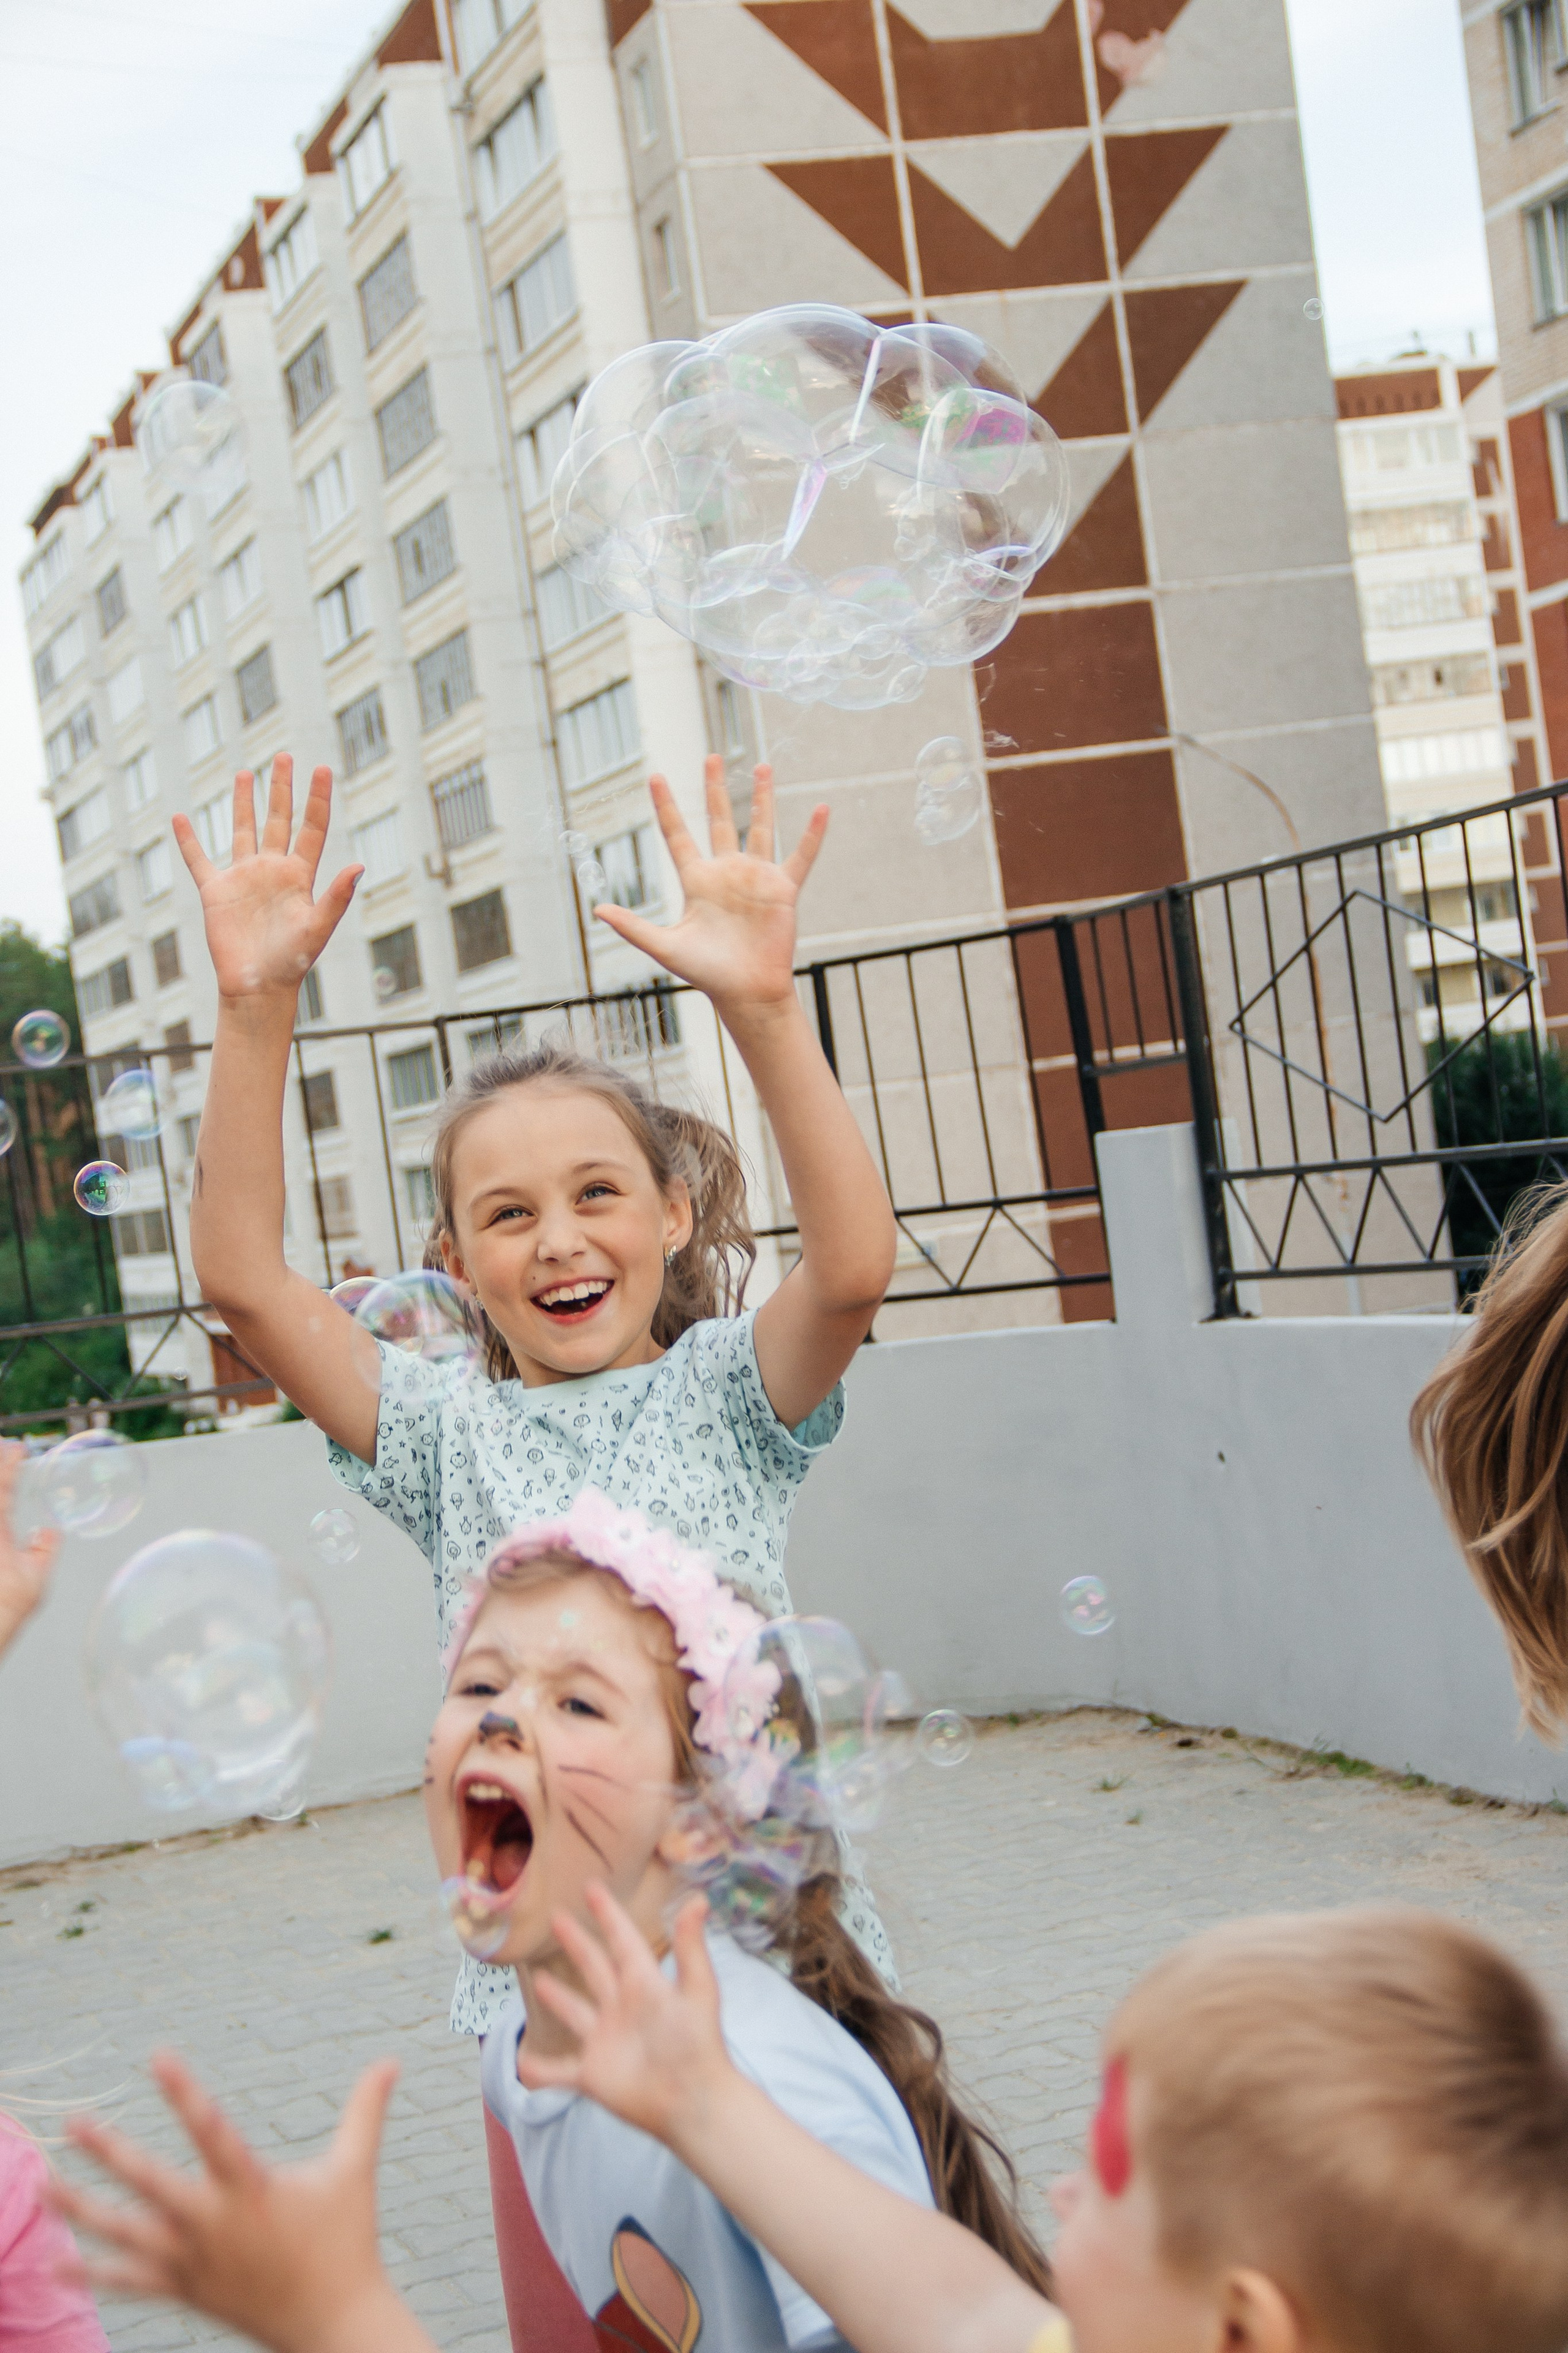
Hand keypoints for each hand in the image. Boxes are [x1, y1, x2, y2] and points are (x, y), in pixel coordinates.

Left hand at [0, 1442, 59, 1660]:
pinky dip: (3, 1505)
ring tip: (5, 1473)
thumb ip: (44, 1551)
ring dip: (1, 1488)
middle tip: (6, 1452)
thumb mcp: (35, 1580)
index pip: (4, 1488)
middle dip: (1, 1469)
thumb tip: (48, 1531)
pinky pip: (2, 1520)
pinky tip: (5, 1505)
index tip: (18, 1448)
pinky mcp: (18, 1553)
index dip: (11, 1464)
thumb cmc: (6, 1608)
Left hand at [53, 2051, 400, 2352]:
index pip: (212, 2129)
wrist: (331, 2325)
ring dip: (82, 2208)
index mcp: (252, 2189)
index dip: (184, 2091)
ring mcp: (194, 2262)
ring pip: (126, 2234)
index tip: (158, 2055)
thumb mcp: (355, 2170)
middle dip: (110, 2153)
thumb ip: (366, 2111)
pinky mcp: (185, 2290)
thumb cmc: (346, 2240)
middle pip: (151, 2184)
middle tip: (75, 2122)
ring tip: (45, 2183)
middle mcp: (214, 2225)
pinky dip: (92, 2270)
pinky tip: (57, 2260)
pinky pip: (129, 2280)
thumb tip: (393, 2058)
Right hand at [173, 755, 361, 1002]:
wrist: (258, 986)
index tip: (321, 767)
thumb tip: (359, 866)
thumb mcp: (318, 927)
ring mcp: (244, 878)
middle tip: (284, 757)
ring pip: (244, 830)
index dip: (317, 799)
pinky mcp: (216, 892)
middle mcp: (273, 871)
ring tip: (245, 774)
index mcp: (300, 876)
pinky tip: (180, 818)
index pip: (312, 828)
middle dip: (281, 789)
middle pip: (279, 820)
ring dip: (243, 803)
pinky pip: (199, 860)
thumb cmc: (292, 962)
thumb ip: (337, 897)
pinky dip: (188, 840)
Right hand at [519, 1885, 732, 2144]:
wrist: (694, 2103)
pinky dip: (541, 2069)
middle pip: (594, 1968)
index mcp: (644, 1985)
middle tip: (557, 1917)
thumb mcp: (697, 1991)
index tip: (592, 1888)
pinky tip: (523, 2064)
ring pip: (575, 2013)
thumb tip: (699, 1898)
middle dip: (577, 1943)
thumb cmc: (698, 2045)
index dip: (608, 1915)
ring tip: (540, 1980)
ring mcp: (605, 2041)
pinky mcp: (593, 2075)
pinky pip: (560, 2071)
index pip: (623, 1941)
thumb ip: (691, 1947)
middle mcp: (622, 2008)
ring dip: (558, 1998)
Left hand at [594, 759, 826, 1018]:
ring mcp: (756, 878)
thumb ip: (633, 927)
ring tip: (762, 765)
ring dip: (762, 798)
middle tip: (711, 756)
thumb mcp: (665, 946)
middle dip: (714, 789)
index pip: (677, 835)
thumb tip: (597, 909)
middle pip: (719, 820)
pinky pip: (801, 856)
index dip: (666, 806)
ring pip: (760, 828)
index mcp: (696, 881)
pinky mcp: (782, 890)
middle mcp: (726, 873)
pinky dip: (812, 835)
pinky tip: (822, 809)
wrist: (746, 992)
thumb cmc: (705, 973)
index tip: (654, 776)